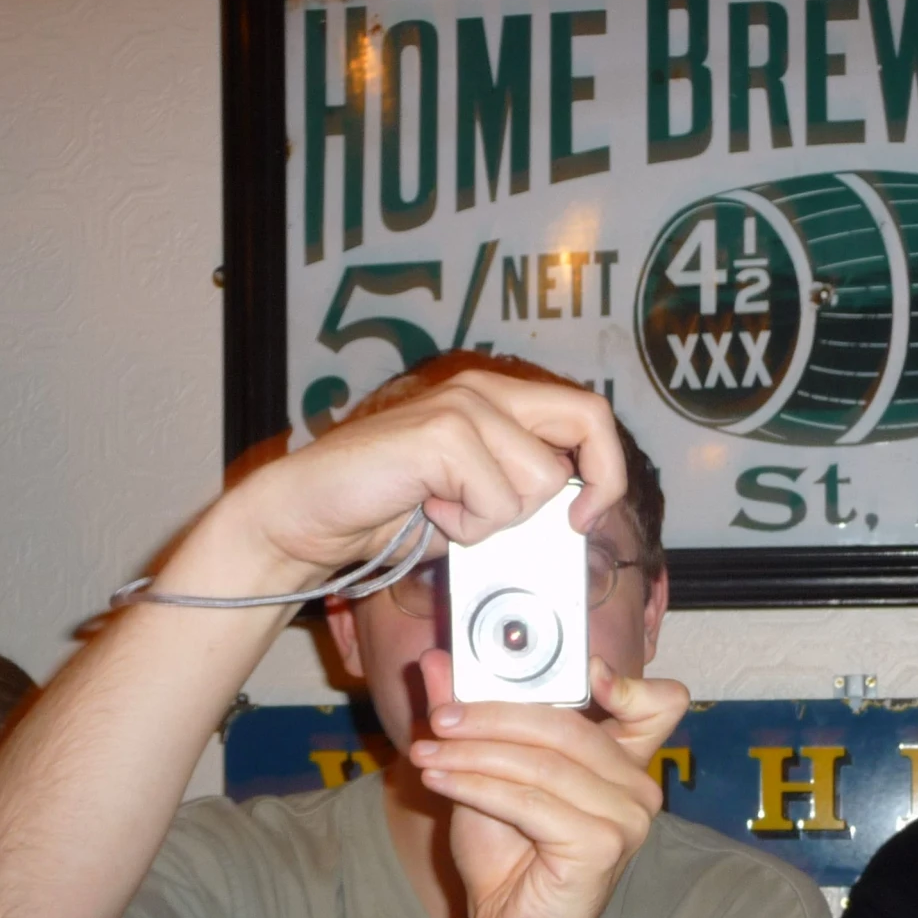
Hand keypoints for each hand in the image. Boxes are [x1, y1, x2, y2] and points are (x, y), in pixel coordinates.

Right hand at [181, 372, 626, 595]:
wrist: (310, 514)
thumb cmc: (386, 511)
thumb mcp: (470, 504)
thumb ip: (518, 497)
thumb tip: (571, 521)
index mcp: (496, 399)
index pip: (588, 414)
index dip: (606, 467)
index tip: (586, 515)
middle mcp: (484, 391)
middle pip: (588, 420)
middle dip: (595, 483)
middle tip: (569, 524)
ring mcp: (463, 407)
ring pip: (538, 481)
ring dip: (499, 519)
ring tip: (447, 511)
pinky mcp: (441, 434)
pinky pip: (496, 502)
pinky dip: (467, 527)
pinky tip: (426, 509)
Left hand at [405, 651, 688, 917]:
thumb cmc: (506, 857)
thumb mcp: (483, 772)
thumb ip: (470, 718)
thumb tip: (436, 660)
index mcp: (624, 763)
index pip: (659, 705)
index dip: (628, 683)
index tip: (583, 670)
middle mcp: (639, 788)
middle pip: (568, 726)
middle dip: (493, 716)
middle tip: (439, 718)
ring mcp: (628, 819)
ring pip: (542, 763)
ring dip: (473, 754)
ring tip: (425, 753)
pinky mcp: (602, 846)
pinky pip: (530, 801)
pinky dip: (476, 786)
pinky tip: (438, 782)